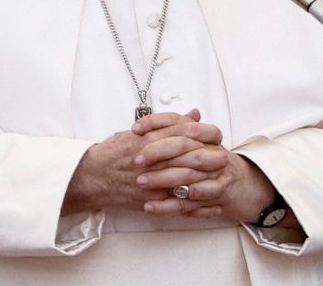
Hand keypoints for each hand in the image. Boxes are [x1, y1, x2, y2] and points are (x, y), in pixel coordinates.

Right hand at [61, 109, 221, 214]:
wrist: (96, 175)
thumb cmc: (117, 151)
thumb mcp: (143, 131)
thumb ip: (171, 123)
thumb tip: (195, 114)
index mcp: (153, 137)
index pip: (187, 131)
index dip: (206, 133)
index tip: (217, 135)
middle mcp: (155, 157)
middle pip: (193, 156)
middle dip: (213, 157)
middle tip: (226, 157)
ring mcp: (155, 180)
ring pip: (190, 181)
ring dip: (212, 182)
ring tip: (227, 181)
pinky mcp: (154, 199)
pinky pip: (182, 205)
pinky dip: (200, 207)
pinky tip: (214, 205)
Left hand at [132, 115, 301, 228]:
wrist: (246, 185)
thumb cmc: (215, 162)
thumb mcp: (199, 142)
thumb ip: (179, 129)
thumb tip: (153, 118)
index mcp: (206, 135)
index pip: (180, 121)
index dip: (157, 123)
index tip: (136, 129)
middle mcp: (212, 151)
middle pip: (184, 146)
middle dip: (158, 152)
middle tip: (137, 159)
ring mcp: (215, 174)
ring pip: (187, 176)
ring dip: (162, 180)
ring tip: (140, 182)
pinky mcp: (214, 197)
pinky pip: (189, 203)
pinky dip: (168, 206)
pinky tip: (150, 206)